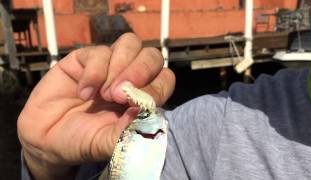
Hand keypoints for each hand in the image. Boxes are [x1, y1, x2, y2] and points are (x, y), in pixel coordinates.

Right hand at [17, 33, 174, 178]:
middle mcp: (129, 78)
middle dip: (140, 71)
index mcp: (142, 97)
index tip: (136, 106)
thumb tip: (148, 111)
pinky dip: (93, 73)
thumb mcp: (109, 143)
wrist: (46, 138)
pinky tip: (83, 93)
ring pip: (130, 44)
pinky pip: (98, 52)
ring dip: (118, 68)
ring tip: (104, 94)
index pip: (165, 79)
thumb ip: (130, 131)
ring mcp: (108, 66)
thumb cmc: (83, 141)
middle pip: (152, 56)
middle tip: (119, 96)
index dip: (156, 88)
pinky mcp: (84, 59)